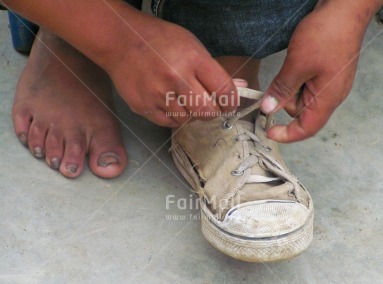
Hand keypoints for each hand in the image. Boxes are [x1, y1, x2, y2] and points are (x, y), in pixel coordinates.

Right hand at [103, 9, 237, 126]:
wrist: (121, 41)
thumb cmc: (161, 41)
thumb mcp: (192, 46)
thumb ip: (213, 69)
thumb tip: (240, 88)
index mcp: (193, 59)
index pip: (224, 90)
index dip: (231, 102)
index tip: (230, 105)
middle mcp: (176, 77)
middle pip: (207, 111)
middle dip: (213, 112)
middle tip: (208, 106)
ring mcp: (157, 94)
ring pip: (188, 120)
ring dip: (192, 114)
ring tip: (185, 100)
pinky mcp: (143, 106)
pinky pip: (169, 123)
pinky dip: (175, 117)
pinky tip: (171, 104)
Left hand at [261, 0, 381, 141]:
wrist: (344, 9)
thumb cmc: (326, 35)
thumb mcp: (297, 65)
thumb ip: (282, 90)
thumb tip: (268, 109)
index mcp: (327, 99)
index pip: (307, 129)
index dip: (287, 135)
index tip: (269, 132)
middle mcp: (331, 96)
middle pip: (302, 112)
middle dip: (286, 101)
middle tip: (279, 82)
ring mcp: (330, 84)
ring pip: (302, 97)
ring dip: (290, 87)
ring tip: (292, 66)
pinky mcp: (326, 73)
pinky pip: (306, 85)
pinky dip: (296, 79)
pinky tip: (296, 63)